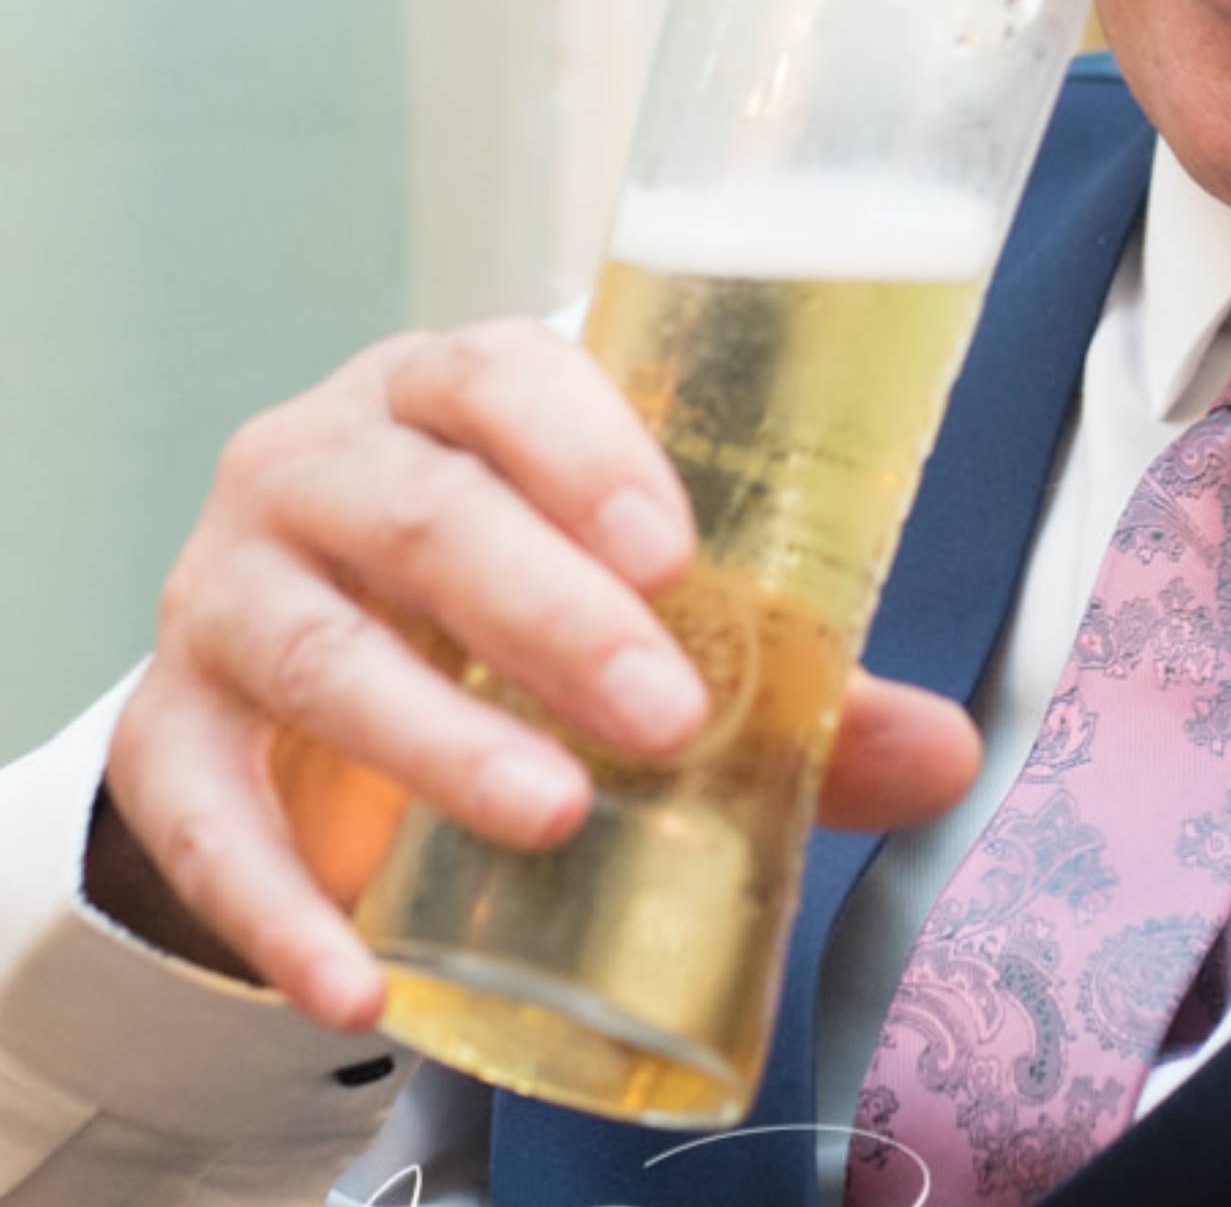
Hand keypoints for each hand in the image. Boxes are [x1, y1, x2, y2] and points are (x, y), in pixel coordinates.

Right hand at [94, 322, 981, 1030]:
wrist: (309, 661)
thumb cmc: (502, 589)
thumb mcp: (631, 597)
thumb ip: (790, 671)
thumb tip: (944, 751)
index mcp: (446, 396)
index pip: (498, 371)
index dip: (582, 447)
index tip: (674, 549)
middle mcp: (319, 465)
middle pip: (418, 511)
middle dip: (544, 612)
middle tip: (662, 712)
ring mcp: (227, 589)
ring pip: (314, 649)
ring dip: (434, 739)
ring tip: (550, 815)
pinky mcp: (165, 724)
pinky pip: (198, 812)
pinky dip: (276, 903)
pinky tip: (359, 979)